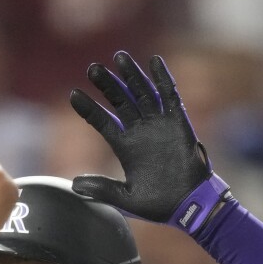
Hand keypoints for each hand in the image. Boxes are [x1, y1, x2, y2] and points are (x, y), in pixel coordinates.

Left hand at [69, 51, 231, 234]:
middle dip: (107, 85)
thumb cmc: (158, 204)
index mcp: (125, 146)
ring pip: (142, 93)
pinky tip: (154, 61)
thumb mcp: (126, 198)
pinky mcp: (178, 122)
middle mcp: (139, 131)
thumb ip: (102, 189)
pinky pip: (170, 96)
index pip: (102, 122)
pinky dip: (163, 79)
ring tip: (119, 57)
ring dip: (131, 75)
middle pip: (120, 100)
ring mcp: (158, 125)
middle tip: (92, 68)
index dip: (89, 109)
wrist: (189, 206)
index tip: (73, 95)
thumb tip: (74, 186)